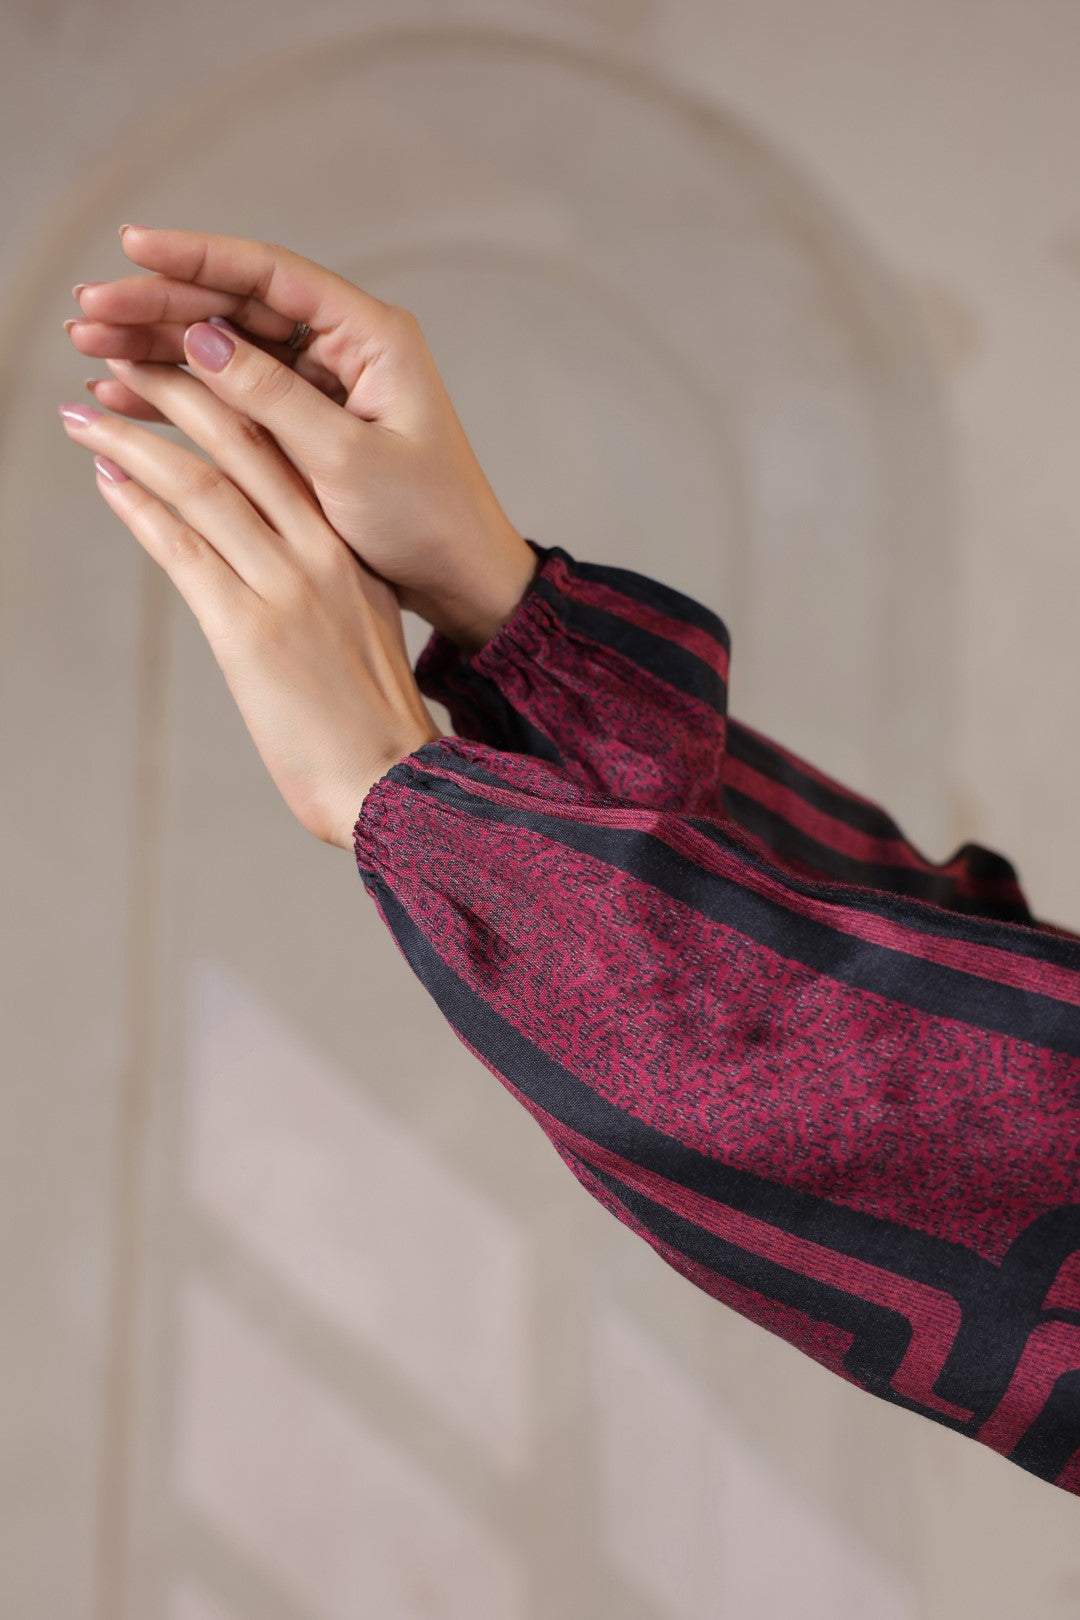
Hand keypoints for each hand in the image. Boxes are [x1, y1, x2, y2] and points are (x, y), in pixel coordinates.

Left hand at [57, 359, 442, 851]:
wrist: (391, 784)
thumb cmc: (372, 723)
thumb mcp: (362, 632)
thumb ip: (325, 585)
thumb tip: (275, 563)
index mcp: (352, 550)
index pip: (289, 446)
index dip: (233, 397)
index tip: (191, 367)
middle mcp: (323, 553)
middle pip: (243, 443)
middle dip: (176, 392)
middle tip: (123, 360)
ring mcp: (287, 587)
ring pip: (202, 486)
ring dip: (135, 442)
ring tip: (85, 414)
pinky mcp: (247, 631)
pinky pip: (183, 549)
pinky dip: (140, 508)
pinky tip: (107, 480)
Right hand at [67, 227, 540, 652]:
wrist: (461, 578)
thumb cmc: (427, 520)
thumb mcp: (347, 461)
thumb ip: (275, 398)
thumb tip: (203, 340)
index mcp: (373, 338)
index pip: (271, 275)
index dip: (197, 258)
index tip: (132, 249)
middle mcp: (347, 349)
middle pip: (239, 307)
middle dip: (160, 307)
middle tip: (88, 314)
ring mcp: (326, 386)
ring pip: (230, 351)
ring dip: (161, 349)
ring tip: (90, 351)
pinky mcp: (310, 425)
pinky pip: (236, 397)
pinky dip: (185, 397)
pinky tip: (129, 396)